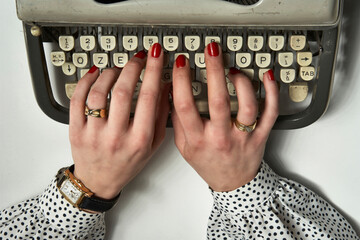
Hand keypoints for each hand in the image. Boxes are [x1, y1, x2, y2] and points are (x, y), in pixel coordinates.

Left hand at [69, 44, 169, 198]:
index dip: (153, 70)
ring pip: (98, 93)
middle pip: (122, 91)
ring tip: (117, 68)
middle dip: (132, 67)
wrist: (99, 181)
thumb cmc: (128, 163)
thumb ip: (161, 116)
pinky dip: (86, 81)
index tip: (155, 55)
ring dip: (109, 73)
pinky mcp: (76, 130)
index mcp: (139, 140)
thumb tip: (165, 86)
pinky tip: (96, 73)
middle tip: (137, 57)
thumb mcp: (153, 146)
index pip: (148, 97)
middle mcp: (116, 137)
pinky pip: (77, 100)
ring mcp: (93, 134)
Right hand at [171, 42, 278, 191]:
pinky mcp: (261, 136)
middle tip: (211, 49)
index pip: (186, 106)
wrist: (233, 183)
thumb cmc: (208, 163)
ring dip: (242, 82)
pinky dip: (272, 92)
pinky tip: (267, 76)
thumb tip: (174, 91)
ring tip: (233, 69)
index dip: (181, 80)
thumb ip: (178, 121)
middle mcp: (221, 137)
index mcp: (198, 140)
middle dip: (214, 70)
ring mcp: (244, 137)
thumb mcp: (184, 147)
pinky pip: (271, 112)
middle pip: (218, 100)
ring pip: (247, 105)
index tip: (181, 62)